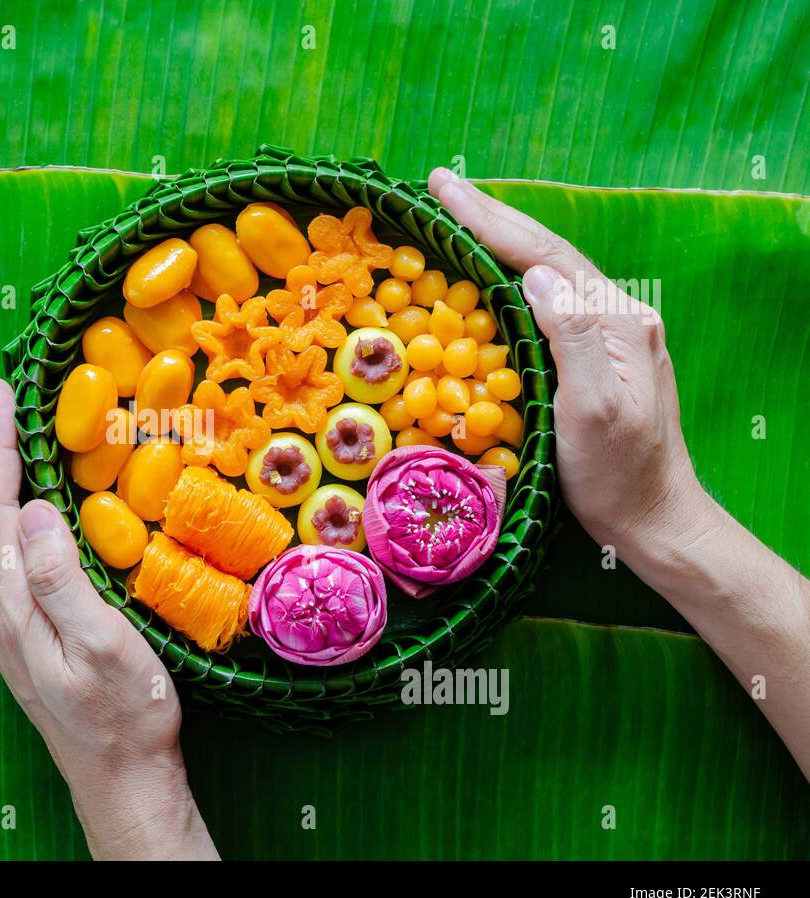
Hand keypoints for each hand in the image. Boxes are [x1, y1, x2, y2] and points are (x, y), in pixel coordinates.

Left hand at [0, 378, 217, 859]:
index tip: (0, 395)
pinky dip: (4, 508)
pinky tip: (24, 498)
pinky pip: (0, 554)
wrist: (122, 780)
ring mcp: (6, 625)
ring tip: (4, 432)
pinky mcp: (22, 634)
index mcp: (12, 609)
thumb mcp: (104, 647)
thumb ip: (61, 580)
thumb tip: (30, 509)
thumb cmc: (126, 716)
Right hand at [427, 167, 712, 562]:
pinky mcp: (595, 356)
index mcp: (616, 321)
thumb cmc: (619, 474)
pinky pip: (546, 300)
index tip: (444, 190)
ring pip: (546, 271)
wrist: (653, 518)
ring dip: (500, 239)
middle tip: (440, 184)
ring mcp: (608, 335)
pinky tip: (489, 270)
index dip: (491, 221)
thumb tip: (534, 276)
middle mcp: (616, 316)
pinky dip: (509, 273)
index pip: (545, 256)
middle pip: (546, 252)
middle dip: (491, 216)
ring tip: (457, 213)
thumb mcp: (594, 410)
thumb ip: (572, 337)